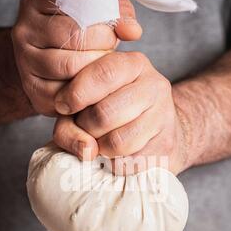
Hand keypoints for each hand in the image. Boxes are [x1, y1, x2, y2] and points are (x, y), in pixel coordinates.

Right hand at [11, 0, 141, 117]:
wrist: (48, 60)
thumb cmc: (77, 31)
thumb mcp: (96, 8)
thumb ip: (117, 10)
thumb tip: (132, 31)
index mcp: (36, 0)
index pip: (74, 2)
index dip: (102, 18)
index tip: (113, 29)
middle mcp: (24, 30)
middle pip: (73, 37)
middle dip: (102, 45)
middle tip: (110, 50)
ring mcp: (25, 62)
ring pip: (69, 67)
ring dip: (95, 68)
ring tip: (102, 66)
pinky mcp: (33, 90)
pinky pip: (65, 93)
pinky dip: (86, 92)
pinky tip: (94, 86)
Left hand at [53, 52, 190, 174]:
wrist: (158, 133)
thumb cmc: (114, 115)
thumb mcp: (87, 105)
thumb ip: (69, 123)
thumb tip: (86, 150)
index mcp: (133, 65)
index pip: (104, 73)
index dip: (76, 94)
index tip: (63, 107)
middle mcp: (154, 86)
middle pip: (105, 113)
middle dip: (86, 127)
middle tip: (86, 129)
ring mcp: (164, 117)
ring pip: (118, 142)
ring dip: (100, 149)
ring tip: (101, 143)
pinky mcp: (167, 146)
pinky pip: (129, 163)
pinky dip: (115, 165)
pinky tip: (117, 156)